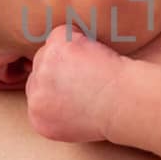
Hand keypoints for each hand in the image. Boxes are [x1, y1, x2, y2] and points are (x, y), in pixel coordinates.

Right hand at [23, 24, 126, 142]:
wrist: (125, 103)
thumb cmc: (114, 114)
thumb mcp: (78, 126)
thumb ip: (60, 110)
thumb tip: (60, 92)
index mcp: (39, 117)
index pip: (37, 91)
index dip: (56, 81)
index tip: (75, 80)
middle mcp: (36, 96)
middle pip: (39, 68)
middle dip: (59, 66)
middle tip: (88, 72)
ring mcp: (43, 69)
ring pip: (49, 50)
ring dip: (70, 52)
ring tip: (95, 66)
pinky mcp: (55, 48)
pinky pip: (62, 33)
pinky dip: (79, 37)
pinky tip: (95, 53)